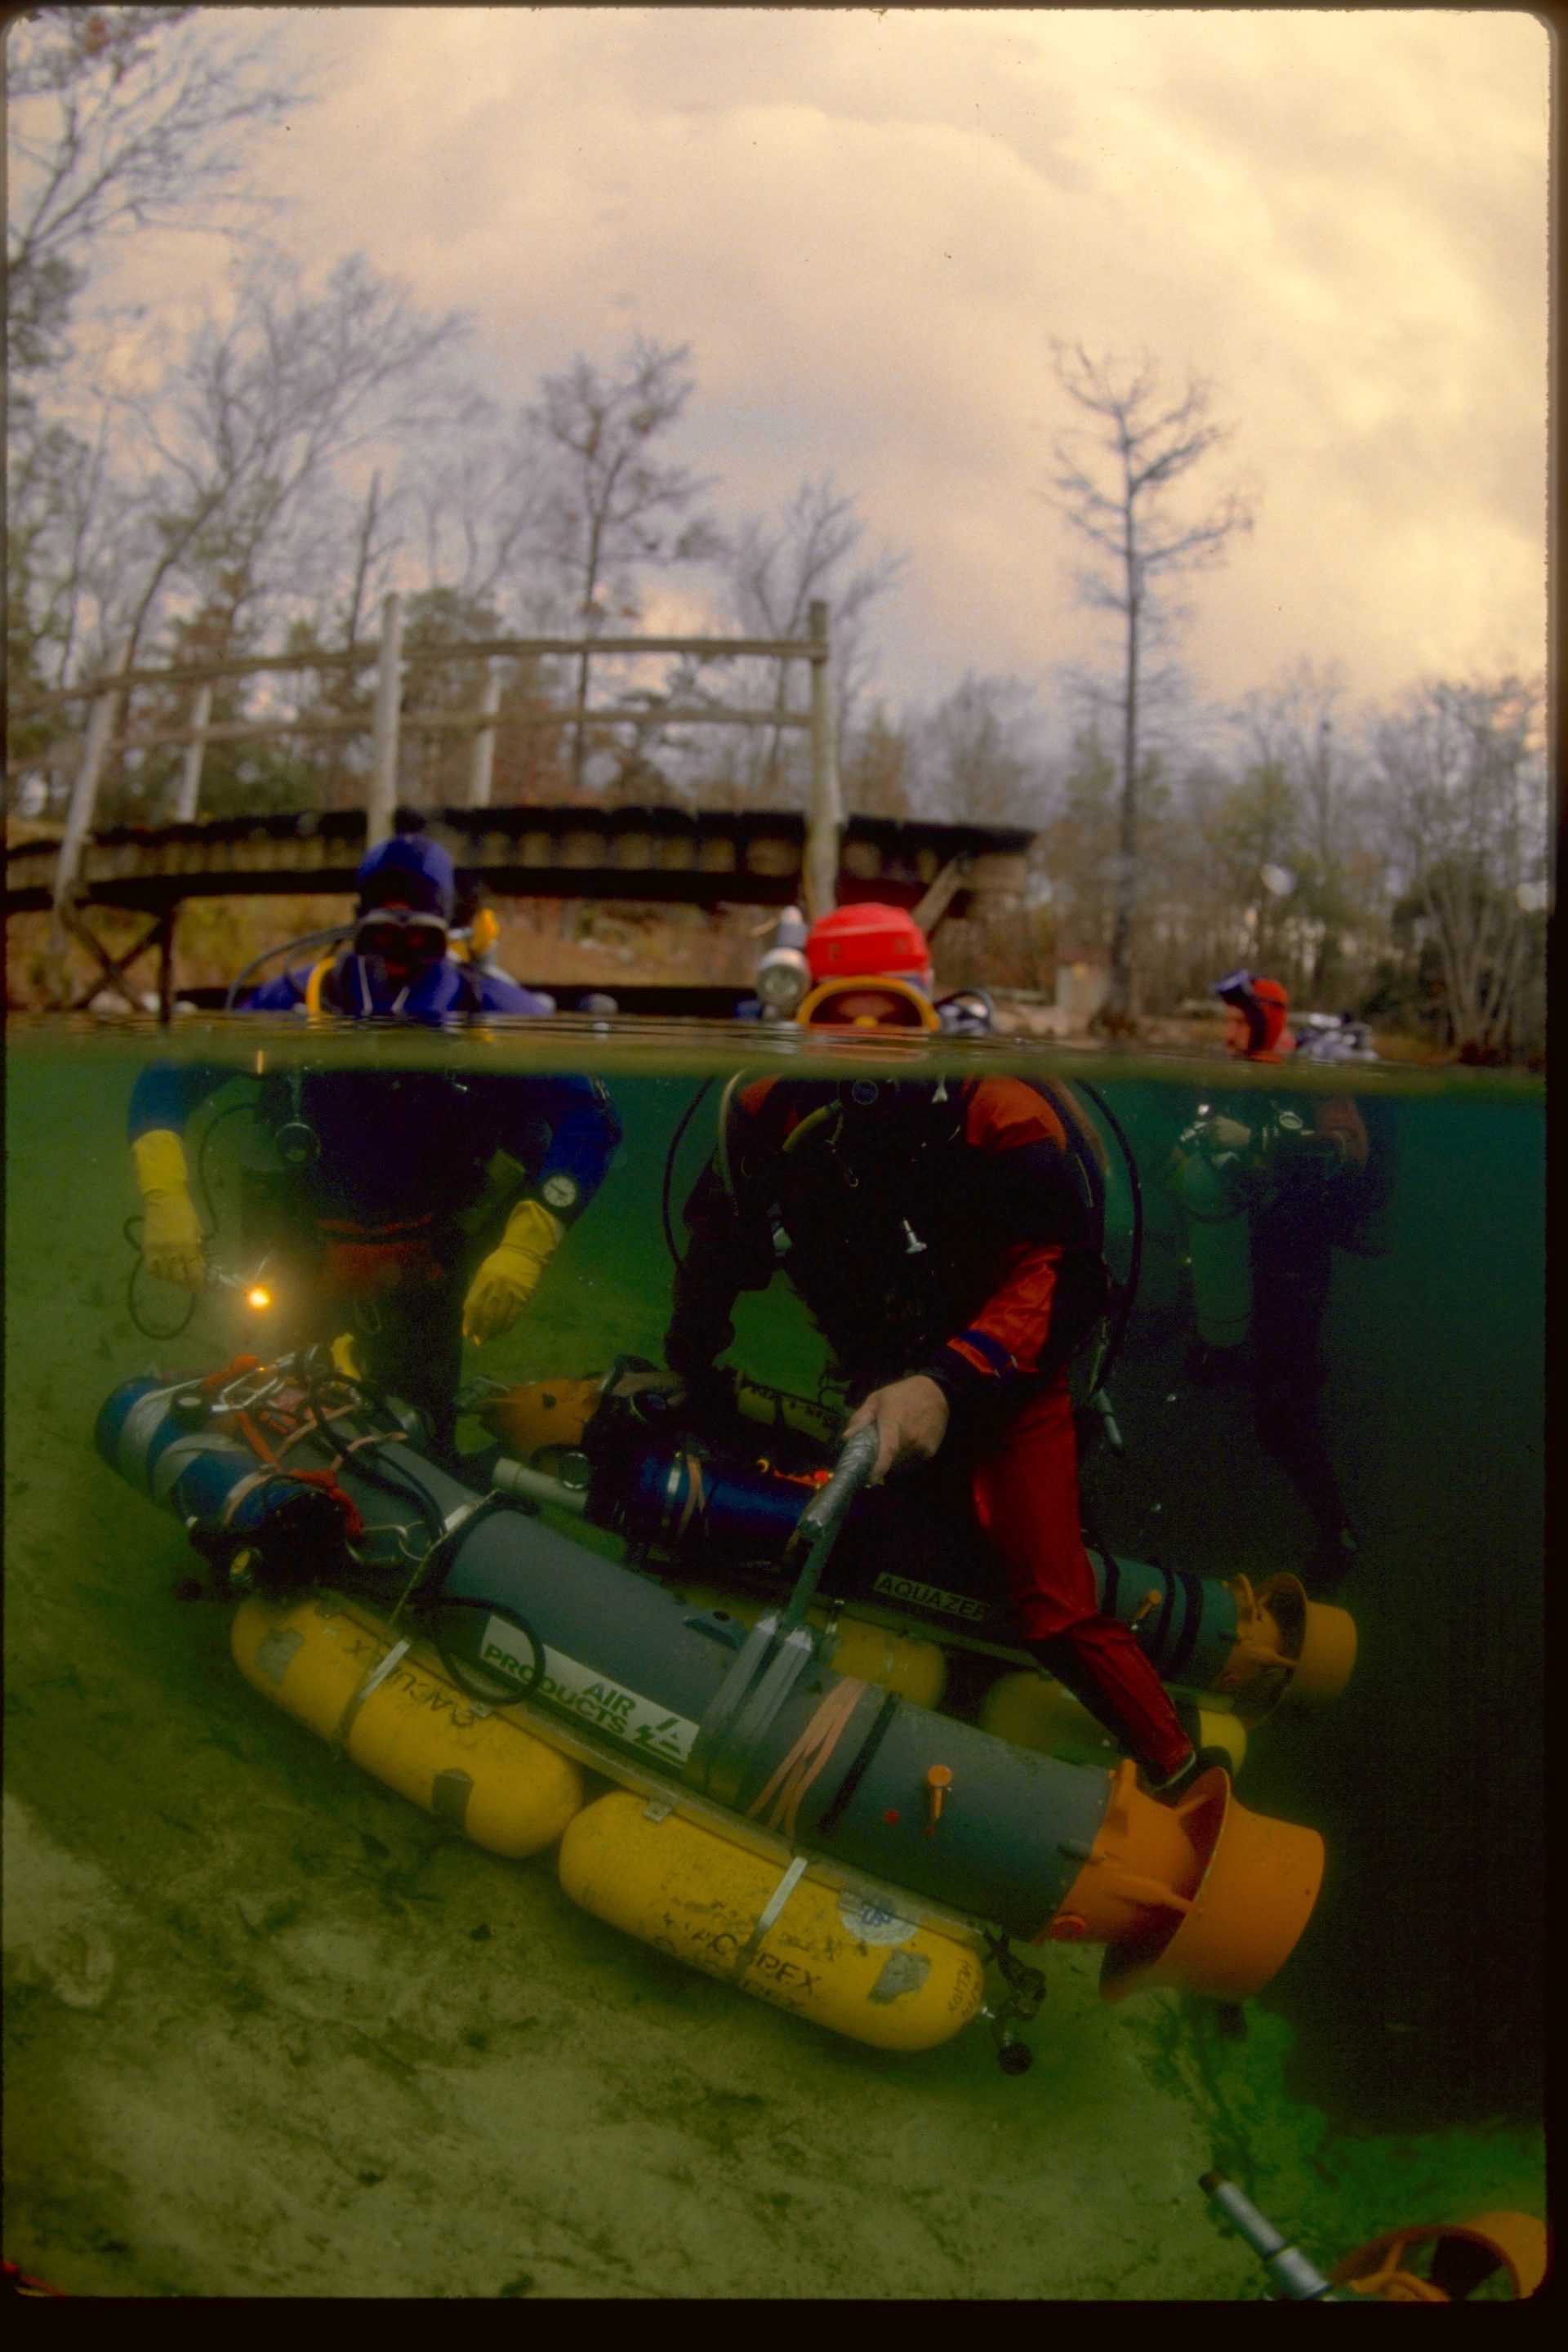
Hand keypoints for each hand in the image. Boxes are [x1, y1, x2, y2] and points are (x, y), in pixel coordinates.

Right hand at [142, 1186, 205, 1291]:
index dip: (198, 1283)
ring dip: (174, 1280)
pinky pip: (152, 1269)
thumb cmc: (185, 1214)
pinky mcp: (147, 1250)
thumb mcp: (197, 1231)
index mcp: (187, 1246)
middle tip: (191, 1286)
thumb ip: (199, 1250)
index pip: (194, 1272)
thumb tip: (202, 1267)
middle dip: (187, 1285)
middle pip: (179, 1277)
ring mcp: (158, 1252)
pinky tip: (165, 1272)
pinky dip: (159, 1274)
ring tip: (179, 1279)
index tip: (201, 1288)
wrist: (163, 1200)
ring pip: (165, 1276)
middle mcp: (172, 1252)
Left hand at [462, 1198, 562, 1344]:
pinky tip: (501, 1332)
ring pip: (500, 1317)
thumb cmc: (500, 1262)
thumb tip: (470, 1312)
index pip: (474, 1304)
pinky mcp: (522, 1297)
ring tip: (489, 1338)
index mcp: (484, 1279)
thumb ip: (477, 1290)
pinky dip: (506, 1326)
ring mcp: (510, 1292)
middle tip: (478, 1341)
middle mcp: (496, 1287)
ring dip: (493, 1331)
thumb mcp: (484, 1272)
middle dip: (481, 1330)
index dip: (470, 1320)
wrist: (524, 1252)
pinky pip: (513, 1315)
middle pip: (486, 1313)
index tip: (467, 1333)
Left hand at [843, 1374, 948, 1484]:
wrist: (935, 1393)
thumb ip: (860, 1418)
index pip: (888, 1449)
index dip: (878, 1467)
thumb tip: (846, 1438)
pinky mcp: (930, 1452)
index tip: (868, 1481)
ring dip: (891, 1460)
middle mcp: (910, 1437)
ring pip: (899, 1464)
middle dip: (878, 1460)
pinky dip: (903, 1459)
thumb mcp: (876, 1400)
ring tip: (891, 1443)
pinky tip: (903, 1445)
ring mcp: (922, 1446)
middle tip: (874, 1450)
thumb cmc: (901, 1395)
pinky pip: (910, 1463)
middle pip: (889, 1461)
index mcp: (894, 1422)